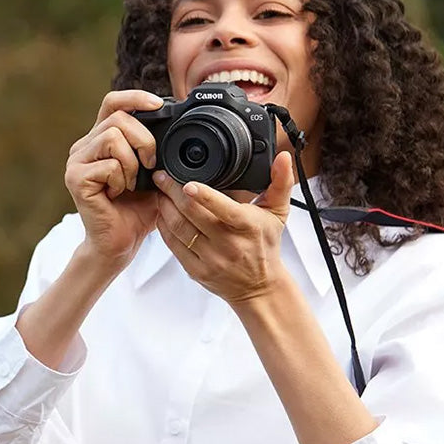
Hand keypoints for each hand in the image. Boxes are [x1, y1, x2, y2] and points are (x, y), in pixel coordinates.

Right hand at [65, 90, 163, 271]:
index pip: (113, 102)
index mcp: (101, 140)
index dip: (135, 97)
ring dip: (132, 162)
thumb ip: (158, 148)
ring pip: (112, 137)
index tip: (158, 104)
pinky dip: (122, 180)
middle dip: (144, 139)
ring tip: (131, 183)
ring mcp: (76, 162)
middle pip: (118, 118)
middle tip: (151, 165)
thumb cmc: (137, 211)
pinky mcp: (75, 178)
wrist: (120, 243)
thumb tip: (177, 123)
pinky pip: (108, 164)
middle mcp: (84, 146)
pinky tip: (118, 194)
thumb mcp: (155, 173)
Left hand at [153, 152, 294, 305]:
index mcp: (247, 226)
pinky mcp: (196, 270)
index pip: (222, 209)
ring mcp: (210, 259)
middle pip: (192, 215)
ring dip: (165, 208)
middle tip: (162, 177)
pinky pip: (174, 246)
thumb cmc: (265, 245)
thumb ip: (281, 182)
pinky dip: (164, 227)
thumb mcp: (277, 213)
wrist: (258, 286)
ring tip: (159, 192)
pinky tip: (162, 214)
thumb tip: (283, 157)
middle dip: (172, 193)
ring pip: (179, 229)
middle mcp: (228, 244)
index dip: (202, 195)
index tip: (187, 183)